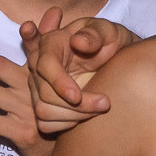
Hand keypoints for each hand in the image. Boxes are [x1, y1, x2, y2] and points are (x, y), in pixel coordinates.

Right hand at [21, 8, 139, 133]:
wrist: (115, 60)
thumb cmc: (110, 41)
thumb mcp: (108, 31)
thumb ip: (95, 33)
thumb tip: (78, 41)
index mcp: (52, 43)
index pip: (45, 65)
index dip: (59, 83)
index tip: (78, 96)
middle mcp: (40, 65)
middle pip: (44, 94)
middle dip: (76, 105)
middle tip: (106, 103)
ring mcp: (39, 86)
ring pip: (44, 111)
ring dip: (75, 116)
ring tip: (101, 108)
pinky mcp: (44, 104)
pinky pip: (46, 124)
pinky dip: (68, 125)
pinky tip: (87, 115)